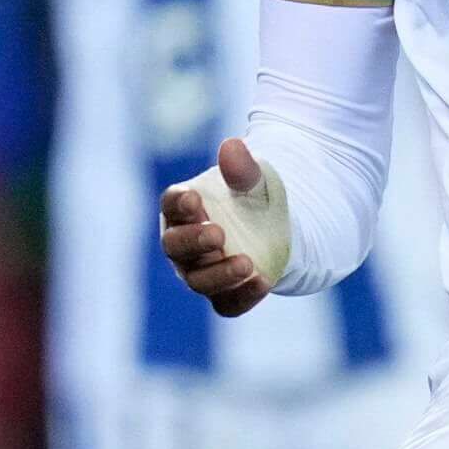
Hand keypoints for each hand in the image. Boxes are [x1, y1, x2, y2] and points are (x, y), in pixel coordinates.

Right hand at [158, 137, 289, 317]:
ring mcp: (201, 271)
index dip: (178, 204)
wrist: (277, 228)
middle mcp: (184, 244)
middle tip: (218, 234)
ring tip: (247, 263)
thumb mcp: (253, 180)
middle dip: (194, 241)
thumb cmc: (251, 198)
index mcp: (184, 209)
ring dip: (220, 274)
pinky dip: (243, 294)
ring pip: (198, 280)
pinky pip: (227, 302)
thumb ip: (241, 169)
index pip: (171, 206)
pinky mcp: (225, 293)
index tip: (193, 198)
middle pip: (176, 247)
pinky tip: (263, 281)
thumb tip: (232, 146)